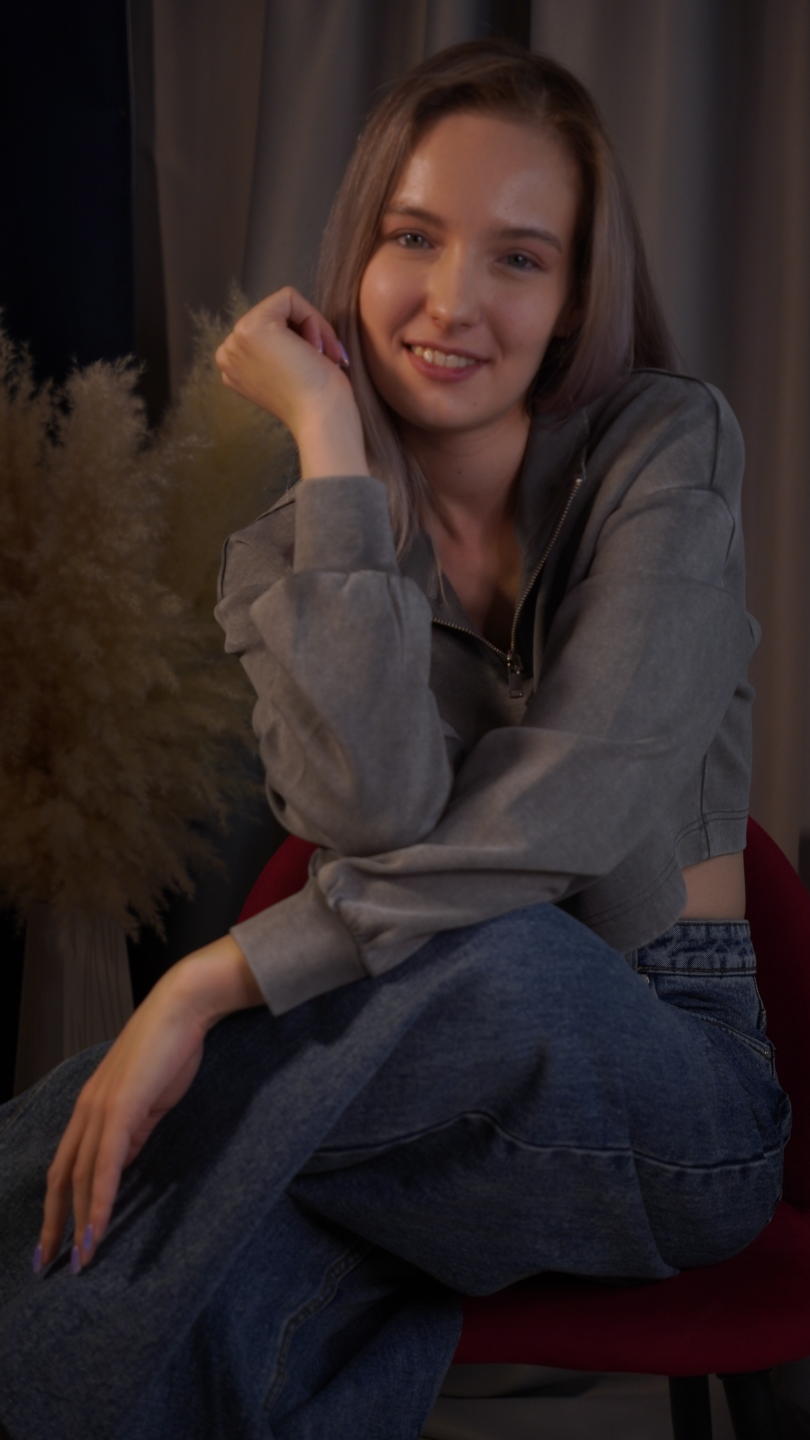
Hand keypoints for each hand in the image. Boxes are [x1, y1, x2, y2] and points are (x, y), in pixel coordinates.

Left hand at [36, 935, 262, 1272]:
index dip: (57, 1203)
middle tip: (47, 1264)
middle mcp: (86, 1110)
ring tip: (78, 1260)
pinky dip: (97, 1202)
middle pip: (60, 1177)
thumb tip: (122, 1163)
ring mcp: (99, 1110)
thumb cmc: (172, 1048)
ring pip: (78, 1178)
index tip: (55, 1238)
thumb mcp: (149, 1100)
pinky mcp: (119, 1111)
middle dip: (53, 1224)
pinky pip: (103, 1167)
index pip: (65, 1164)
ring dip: (76, 1223)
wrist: (182, 1008)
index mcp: (92, 1107)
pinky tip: (96, 1230)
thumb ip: (133, 1131)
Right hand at [215, 287, 355, 437]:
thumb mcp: (286, 373)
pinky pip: (289, 298)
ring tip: (319, 358)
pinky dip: (312, 319)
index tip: (317, 366)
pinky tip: (314, 349)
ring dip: (311, 328)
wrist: (322, 420)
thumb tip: (294, 332)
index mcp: (233, 368)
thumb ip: (277, 352)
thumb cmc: (318, 403)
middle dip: (306, 333)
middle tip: (324, 361)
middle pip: (275, 316)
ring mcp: (236, 339)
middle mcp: (227, 353)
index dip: (300, 342)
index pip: (269, 331)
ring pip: (283, 306)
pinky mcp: (253, 326)